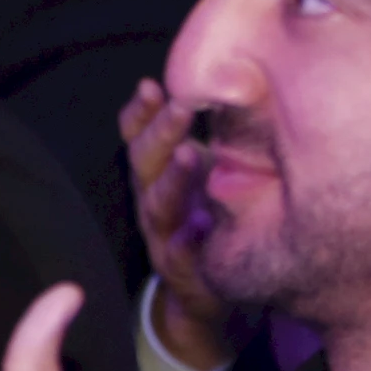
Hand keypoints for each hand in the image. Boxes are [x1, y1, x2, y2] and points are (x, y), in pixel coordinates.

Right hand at [119, 81, 243, 370]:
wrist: (202, 291)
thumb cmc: (207, 216)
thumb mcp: (203, 171)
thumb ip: (212, 134)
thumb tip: (232, 80)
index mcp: (156, 174)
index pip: (138, 137)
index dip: (140, 113)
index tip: (151, 86)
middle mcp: (152, 202)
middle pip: (145, 165)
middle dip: (159, 134)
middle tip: (181, 107)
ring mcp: (164, 237)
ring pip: (159, 206)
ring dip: (172, 180)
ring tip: (189, 155)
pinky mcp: (183, 271)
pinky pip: (182, 257)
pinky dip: (187, 242)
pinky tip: (198, 228)